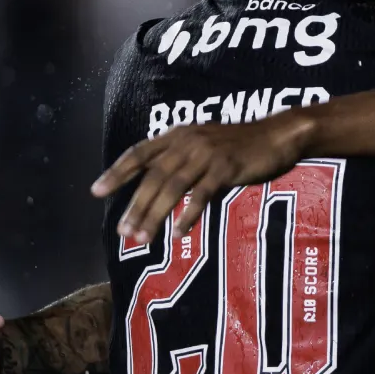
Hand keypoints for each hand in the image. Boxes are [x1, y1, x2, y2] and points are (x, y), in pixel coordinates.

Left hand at [91, 119, 304, 241]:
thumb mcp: (205, 145)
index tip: (97, 192)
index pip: (139, 153)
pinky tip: (178, 233)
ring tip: (142, 238)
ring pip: (172, 187)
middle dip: (135, 206)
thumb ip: (182, 161)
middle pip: (152, 176)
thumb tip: (159, 189)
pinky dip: (188, 215)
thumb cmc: (241, 144)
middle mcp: (187, 141)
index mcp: (178, 135)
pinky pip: (201, 195)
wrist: (277, 135)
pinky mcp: (225, 168)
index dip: (117, 172)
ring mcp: (206, 154)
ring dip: (154, 215)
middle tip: (122, 232)